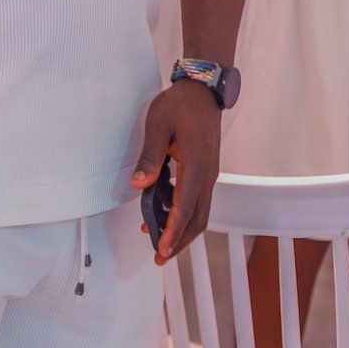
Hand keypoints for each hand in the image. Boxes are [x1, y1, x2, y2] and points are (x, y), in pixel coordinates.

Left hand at [132, 79, 221, 261]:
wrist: (203, 90)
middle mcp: (207, 175)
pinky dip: (183, 214)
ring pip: (200, 213)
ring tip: (160, 243)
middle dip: (179, 241)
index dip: (172, 231)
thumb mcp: (158, 126)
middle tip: (159, 257)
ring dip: (182, 231)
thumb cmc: (179, 105)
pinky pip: (197, 200)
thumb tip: (139, 186)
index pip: (185, 208)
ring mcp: (209, 174)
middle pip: (197, 219)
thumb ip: (150, 157)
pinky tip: (165, 215)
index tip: (161, 249)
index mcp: (196, 166)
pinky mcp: (205, 171)